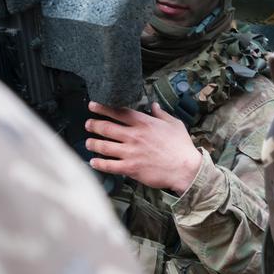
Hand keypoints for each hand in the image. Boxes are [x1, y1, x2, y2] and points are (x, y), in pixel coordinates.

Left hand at [85, 101, 202, 194]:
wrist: (185, 169)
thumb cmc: (181, 146)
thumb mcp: (174, 124)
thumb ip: (161, 113)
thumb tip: (154, 105)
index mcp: (144, 123)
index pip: (118, 112)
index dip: (102, 108)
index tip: (93, 106)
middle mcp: (134, 136)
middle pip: (106, 128)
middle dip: (93, 125)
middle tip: (88, 124)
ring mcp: (131, 152)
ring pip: (104, 146)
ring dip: (93, 143)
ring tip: (88, 142)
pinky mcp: (130, 168)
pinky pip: (109, 165)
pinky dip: (99, 163)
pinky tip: (93, 161)